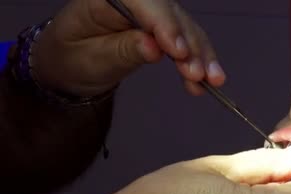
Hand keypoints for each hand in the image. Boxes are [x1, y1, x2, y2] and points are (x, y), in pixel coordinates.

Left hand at [31, 0, 223, 96]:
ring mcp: (153, 12)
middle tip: (197, 73)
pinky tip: (210, 80)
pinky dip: (200, 60)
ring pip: (185, 27)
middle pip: (170, 13)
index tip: (177, 52)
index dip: (163, 24)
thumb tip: (153, 48)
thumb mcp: (91, 58)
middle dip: (188, 44)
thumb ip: (122, 51)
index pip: (141, 2)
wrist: (70, 64)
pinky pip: (188, 40)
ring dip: (201, 54)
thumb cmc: (73, 57)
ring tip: (211, 80)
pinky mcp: (165, 28)